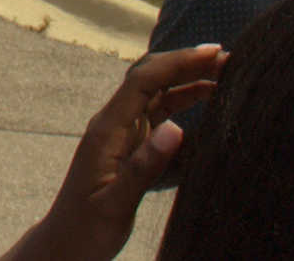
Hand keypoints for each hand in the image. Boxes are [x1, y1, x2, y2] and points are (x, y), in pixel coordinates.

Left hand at [4, 44, 228, 260]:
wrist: (66, 245)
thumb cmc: (86, 228)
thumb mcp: (116, 202)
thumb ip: (144, 167)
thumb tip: (176, 129)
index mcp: (107, 131)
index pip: (143, 81)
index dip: (177, 62)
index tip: (213, 52)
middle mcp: (113, 125)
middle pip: (151, 80)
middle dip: (186, 64)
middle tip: (228, 56)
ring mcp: (122, 134)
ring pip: (157, 95)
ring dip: (188, 80)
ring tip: (226, 72)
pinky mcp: (130, 146)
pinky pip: (158, 114)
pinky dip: (183, 102)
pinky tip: (208, 99)